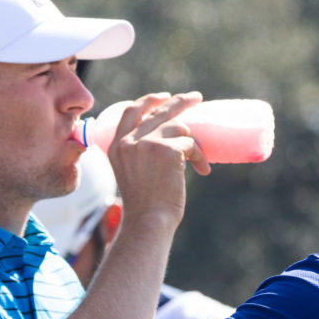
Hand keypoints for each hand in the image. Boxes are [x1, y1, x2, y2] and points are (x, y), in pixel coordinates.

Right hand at [107, 91, 208, 230]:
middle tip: (196, 97)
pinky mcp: (167, 149)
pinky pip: (191, 144)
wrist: (148, 221)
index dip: (150, 101)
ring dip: (192, 144)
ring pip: (179, 129)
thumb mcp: (133, 174)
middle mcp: (129, 140)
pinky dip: (200, 157)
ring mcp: (147, 143)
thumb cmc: (145, 206)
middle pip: (158, 110)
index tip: (164, 97)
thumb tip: (173, 134)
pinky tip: (202, 171)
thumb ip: (140, 153)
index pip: (132, 111)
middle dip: (180, 101)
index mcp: (116, 146)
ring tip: (197, 162)